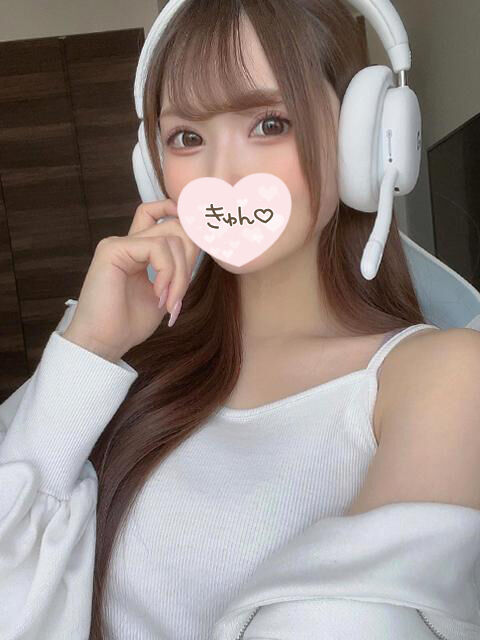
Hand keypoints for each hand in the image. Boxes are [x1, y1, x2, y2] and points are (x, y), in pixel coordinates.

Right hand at [62, 199, 199, 360]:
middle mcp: (127, 242)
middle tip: (180, 293)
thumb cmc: (128, 324)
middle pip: (174, 225)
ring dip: (180, 275)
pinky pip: (158, 248)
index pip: (158, 213)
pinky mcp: (113, 250)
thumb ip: (176, 270)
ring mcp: (118, 243)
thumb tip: (200, 245)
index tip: (198, 235)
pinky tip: (159, 295)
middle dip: (190, 258)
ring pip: (171, 238)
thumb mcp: (163, 294)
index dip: (180, 215)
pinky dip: (167, 273)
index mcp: (137, 251)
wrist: (102, 343)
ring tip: (170, 302)